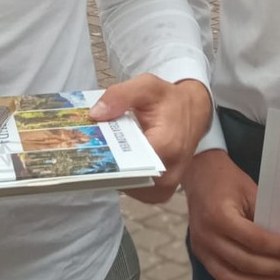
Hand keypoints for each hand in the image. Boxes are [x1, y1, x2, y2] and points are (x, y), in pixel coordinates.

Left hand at [89, 75, 212, 202]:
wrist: (194, 112)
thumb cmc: (170, 100)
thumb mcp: (147, 86)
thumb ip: (121, 95)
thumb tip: (95, 114)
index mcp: (165, 147)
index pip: (125, 161)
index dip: (103, 153)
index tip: (85, 145)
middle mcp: (167, 175)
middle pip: (123, 178)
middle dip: (102, 163)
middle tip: (85, 149)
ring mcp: (164, 188)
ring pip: (126, 187)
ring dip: (110, 171)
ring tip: (98, 152)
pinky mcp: (160, 192)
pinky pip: (133, 189)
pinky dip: (121, 176)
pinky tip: (112, 159)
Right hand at [182, 149, 279, 279]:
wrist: (199, 175)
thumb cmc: (227, 179)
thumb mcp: (251, 191)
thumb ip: (265, 217)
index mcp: (219, 216)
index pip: (254, 240)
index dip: (279, 249)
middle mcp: (207, 235)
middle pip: (245, 262)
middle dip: (275, 269)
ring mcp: (201, 248)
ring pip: (233, 277)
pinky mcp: (200, 254)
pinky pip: (223, 277)